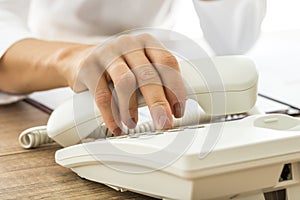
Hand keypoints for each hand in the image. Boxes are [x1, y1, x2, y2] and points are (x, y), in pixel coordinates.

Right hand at [69, 34, 185, 134]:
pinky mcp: (88, 67)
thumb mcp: (141, 67)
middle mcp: (128, 44)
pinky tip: (117, 127)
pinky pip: (102, 95)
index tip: (177, 111)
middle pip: (148, 74)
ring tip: (133, 124)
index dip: (175, 88)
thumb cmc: (119, 67)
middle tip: (164, 123)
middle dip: (158, 103)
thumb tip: (172, 109)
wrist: (82, 60)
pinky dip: (111, 115)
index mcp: (147, 43)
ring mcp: (107, 53)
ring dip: (131, 109)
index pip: (167, 62)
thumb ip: (157, 81)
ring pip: (125, 82)